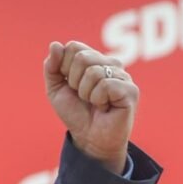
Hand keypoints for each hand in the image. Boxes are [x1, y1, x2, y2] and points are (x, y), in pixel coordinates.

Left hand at [43, 41, 137, 173]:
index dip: (63, 68)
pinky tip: (105, 107)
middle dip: (73, 81)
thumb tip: (55, 44)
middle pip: (82, 56)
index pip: (73, 47)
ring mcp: (122, 76)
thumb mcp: (55, 90)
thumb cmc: (75, 113)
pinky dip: (98, 99)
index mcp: (93, 60)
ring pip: (93, 72)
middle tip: (82, 96)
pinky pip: (105, 85)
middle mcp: (110, 64)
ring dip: (85, 93)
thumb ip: (52, 68)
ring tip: (94, 103)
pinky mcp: (131, 90)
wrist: (88, 138)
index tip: (69, 85)